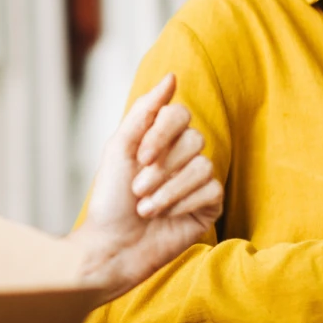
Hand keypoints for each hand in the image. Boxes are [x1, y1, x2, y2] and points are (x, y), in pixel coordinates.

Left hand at [67, 75, 223, 304]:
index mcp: (159, 139)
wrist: (112, 246)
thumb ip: (144, 111)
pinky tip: (165, 216)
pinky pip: (212, 190)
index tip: (140, 157)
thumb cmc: (110, 199)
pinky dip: (183, 203)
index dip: (161, 134)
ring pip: (204, 166)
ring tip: (146, 207)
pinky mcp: (209, 206)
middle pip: (194, 139)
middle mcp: (181, 156)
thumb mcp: (120, 148)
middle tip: (137, 189)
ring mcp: (197, 181)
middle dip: (161, 167)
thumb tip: (171, 77)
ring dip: (169, 190)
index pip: (179, 114)